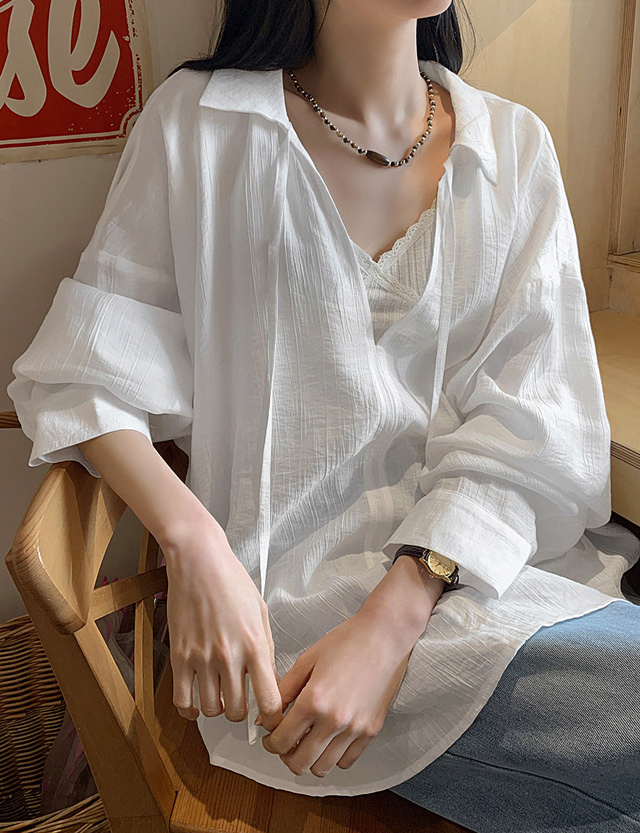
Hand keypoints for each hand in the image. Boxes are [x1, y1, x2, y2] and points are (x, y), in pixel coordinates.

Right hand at [163, 515, 282, 731]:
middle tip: (242, 701)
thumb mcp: (261, 613)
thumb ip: (267, 650)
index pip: (268, 701)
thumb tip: (269, 680)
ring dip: (217, 708)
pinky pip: (182, 700)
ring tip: (220, 695)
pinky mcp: (179, 656)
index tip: (271, 718)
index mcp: (255, 645)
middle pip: (236, 711)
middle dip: (242, 712)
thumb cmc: (232, 581)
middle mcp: (229, 656)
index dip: (272, 717)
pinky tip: (197, 703)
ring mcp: (201, 658)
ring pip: (210, 709)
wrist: (199, 561)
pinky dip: (190, 710)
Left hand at [259, 605, 425, 777]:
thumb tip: (266, 717)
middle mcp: (334, 720)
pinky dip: (333, 757)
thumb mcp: (306, 660)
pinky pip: (346, 761)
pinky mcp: (371, 731)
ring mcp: (355, 729)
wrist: (384, 636)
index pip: (281, 741)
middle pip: (299, 763)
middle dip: (285, 756)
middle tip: (285, 743)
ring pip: (322, 768)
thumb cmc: (348, 641)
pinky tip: (329, 740)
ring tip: (306, 742)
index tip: (270, 737)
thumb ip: (283, 691)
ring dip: (309, 760)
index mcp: (313, 701)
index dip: (269, 742)